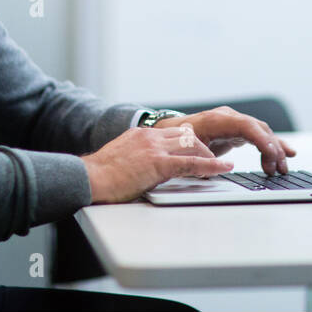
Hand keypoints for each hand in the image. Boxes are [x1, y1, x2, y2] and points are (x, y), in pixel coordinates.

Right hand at [80, 124, 234, 202]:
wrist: (88, 178)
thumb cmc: (100, 176)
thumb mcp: (122, 159)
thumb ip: (137, 158)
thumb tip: (145, 168)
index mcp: (141, 135)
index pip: (174, 132)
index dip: (190, 142)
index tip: (199, 149)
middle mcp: (150, 136)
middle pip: (187, 136)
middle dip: (203, 148)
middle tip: (213, 159)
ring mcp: (155, 148)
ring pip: (193, 146)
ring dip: (209, 156)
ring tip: (221, 166)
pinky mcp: (158, 163)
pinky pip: (192, 162)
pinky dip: (211, 166)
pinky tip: (223, 168)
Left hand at [154, 106, 295, 175]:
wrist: (170, 132)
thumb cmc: (178, 141)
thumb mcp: (187, 150)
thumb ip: (201, 158)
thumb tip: (215, 168)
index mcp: (216, 120)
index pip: (246, 126)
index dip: (261, 139)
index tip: (272, 154)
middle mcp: (228, 117)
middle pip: (258, 129)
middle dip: (272, 149)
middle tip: (278, 169)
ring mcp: (234, 122)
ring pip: (262, 132)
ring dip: (274, 150)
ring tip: (283, 168)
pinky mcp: (237, 130)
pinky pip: (258, 136)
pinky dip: (271, 145)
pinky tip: (286, 153)